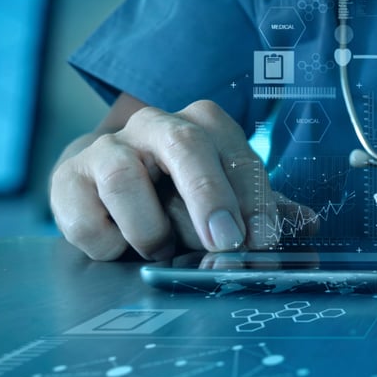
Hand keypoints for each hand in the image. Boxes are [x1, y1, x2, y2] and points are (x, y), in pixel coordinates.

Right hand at [50, 99, 315, 260]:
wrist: (102, 188)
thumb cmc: (178, 195)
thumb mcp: (226, 198)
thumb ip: (266, 211)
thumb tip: (309, 225)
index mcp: (204, 126)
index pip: (237, 155)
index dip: (254, 199)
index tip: (264, 240)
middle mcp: (155, 126)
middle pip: (186, 145)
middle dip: (209, 195)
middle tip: (224, 242)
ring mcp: (107, 149)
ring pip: (126, 179)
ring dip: (152, 229)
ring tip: (162, 250)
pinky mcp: (67, 180)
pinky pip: (88, 217)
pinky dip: (109, 243)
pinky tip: (121, 248)